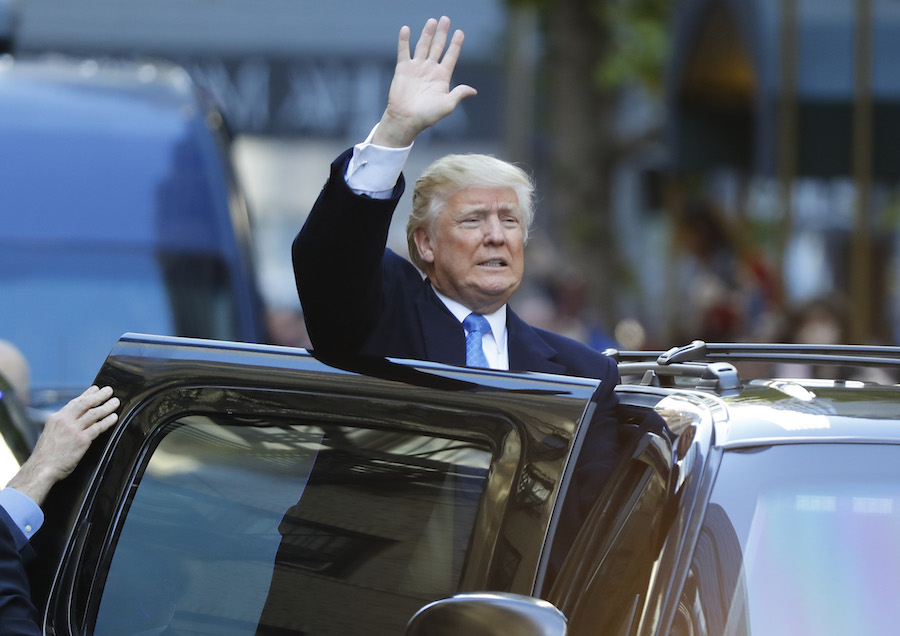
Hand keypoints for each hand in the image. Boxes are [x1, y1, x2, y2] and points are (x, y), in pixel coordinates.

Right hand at [6, 385, 119, 505]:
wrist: (41, 468)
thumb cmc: (45, 455)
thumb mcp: (50, 434)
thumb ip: (61, 425)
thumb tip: (73, 420)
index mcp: (56, 418)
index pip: (74, 402)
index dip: (86, 394)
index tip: (95, 389)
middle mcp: (64, 421)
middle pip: (85, 404)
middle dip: (99, 396)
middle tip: (109, 390)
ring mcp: (73, 430)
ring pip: (94, 413)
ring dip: (107, 406)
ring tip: (115, 402)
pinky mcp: (82, 440)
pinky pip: (98, 427)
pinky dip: (107, 421)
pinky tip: (114, 417)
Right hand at [373, 16, 476, 147]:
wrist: (405, 120)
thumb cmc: (427, 116)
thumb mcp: (447, 106)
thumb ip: (458, 94)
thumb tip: (473, 90)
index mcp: (442, 77)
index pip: (451, 56)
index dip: (456, 44)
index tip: (460, 32)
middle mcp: (430, 69)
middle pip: (438, 46)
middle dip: (442, 33)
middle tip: (446, 19)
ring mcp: (416, 68)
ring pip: (423, 45)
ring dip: (427, 33)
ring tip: (432, 21)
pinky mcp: (403, 69)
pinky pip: (404, 51)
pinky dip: (404, 40)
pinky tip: (406, 29)